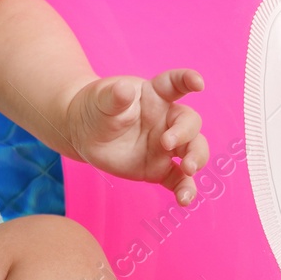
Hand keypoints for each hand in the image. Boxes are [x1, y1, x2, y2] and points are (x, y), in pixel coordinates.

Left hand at [66, 69, 208, 204]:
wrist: (83, 133)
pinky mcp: (160, 169)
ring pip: (194, 151)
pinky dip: (186, 189)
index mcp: (155, 95)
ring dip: (197, 159)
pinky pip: (179, 180)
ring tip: (189, 169)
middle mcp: (167, 120)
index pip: (175, 84)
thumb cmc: (96, 108)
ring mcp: (166, 146)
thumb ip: (114, 96)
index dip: (188, 80)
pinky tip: (184, 199)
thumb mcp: (101, 99)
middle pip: (190, 123)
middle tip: (167, 143)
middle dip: (186, 133)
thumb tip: (125, 89)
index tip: (197, 82)